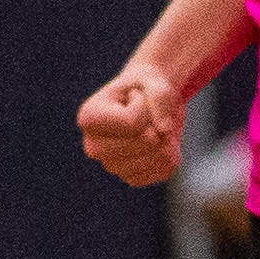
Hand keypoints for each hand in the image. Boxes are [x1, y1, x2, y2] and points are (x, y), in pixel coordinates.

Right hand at [77, 59, 188, 187]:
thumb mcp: (154, 80)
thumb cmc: (145, 87)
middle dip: (157, 124)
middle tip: (148, 114)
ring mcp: (111, 166)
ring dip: (166, 138)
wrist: (147, 102)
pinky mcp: (131, 178)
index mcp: (89, 118)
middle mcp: (93, 147)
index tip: (137, 97)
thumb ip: (160, 97)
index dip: (146, 107)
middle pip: (145, 142)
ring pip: (157, 158)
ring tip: (154, 126)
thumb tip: (164, 131)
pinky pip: (163, 170)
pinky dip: (170, 154)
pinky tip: (159, 142)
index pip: (132, 122)